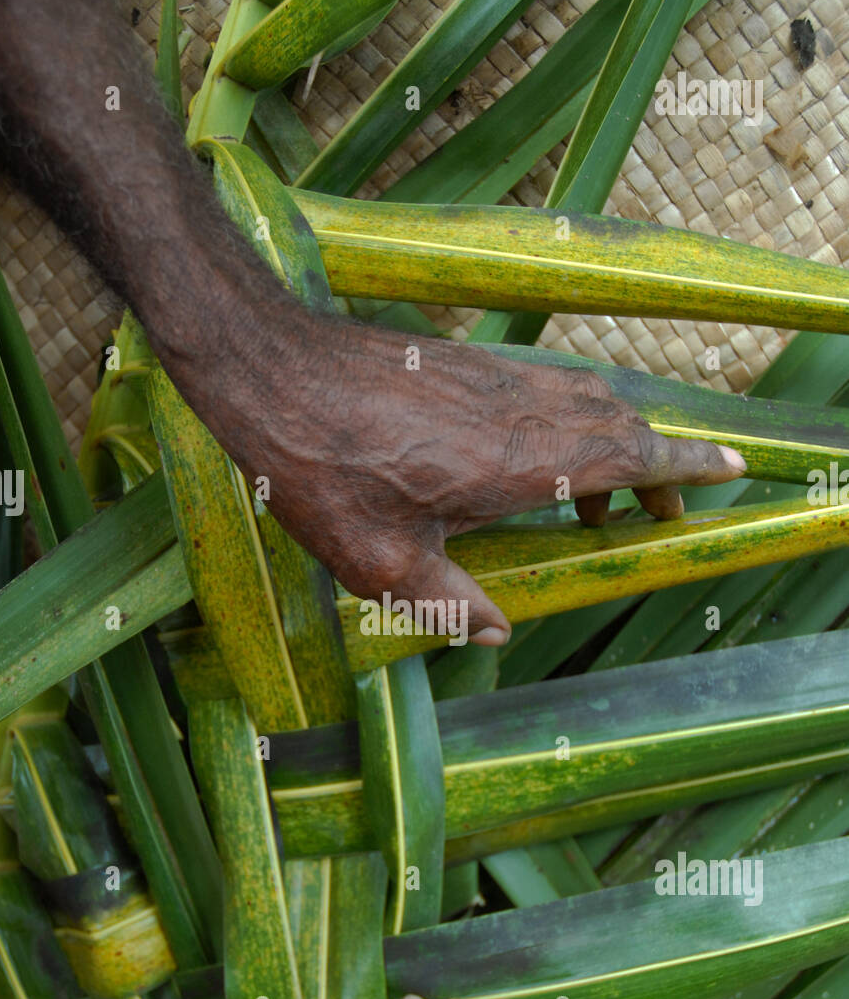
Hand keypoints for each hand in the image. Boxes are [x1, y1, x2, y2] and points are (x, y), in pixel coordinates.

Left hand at [176, 307, 746, 644]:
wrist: (272, 371)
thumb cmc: (321, 471)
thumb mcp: (380, 564)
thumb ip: (446, 603)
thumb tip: (494, 633)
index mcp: (517, 462)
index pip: (628, 457)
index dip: (682, 468)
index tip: (728, 472)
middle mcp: (520, 410)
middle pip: (619, 426)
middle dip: (655, 466)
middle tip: (657, 515)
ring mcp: (494, 379)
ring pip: (585, 401)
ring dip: (612, 442)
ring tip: (597, 499)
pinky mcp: (465, 364)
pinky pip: (545, 388)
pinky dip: (568, 420)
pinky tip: (536, 454)